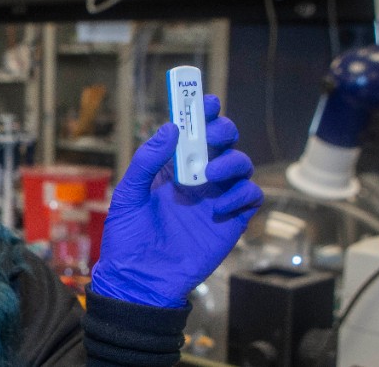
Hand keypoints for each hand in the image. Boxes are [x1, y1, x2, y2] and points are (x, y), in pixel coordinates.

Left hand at [91, 95, 261, 307]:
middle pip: (224, 142)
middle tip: (211, 134)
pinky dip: (241, 194)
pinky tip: (220, 205)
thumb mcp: (129, 194)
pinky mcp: (231, 221)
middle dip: (222, 130)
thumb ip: (147, 160)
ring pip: (241, 164)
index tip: (205, 100)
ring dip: (231, 161)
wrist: (140, 278)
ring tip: (210, 174)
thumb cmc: (128, 236)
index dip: (202, 112)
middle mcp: (199, 178)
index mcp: (172, 167)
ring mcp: (216, 198)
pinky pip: (250, 197)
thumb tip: (170, 127)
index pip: (192, 132)